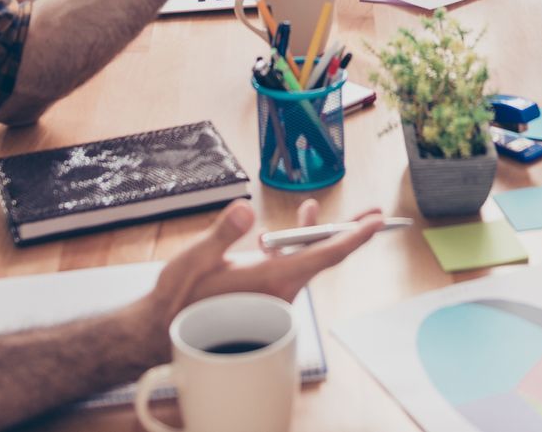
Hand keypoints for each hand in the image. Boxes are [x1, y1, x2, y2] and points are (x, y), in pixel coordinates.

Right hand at [137, 199, 384, 362]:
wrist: (164, 331)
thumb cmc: (180, 297)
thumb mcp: (196, 258)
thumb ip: (223, 232)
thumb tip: (247, 209)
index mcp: (271, 278)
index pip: (324, 254)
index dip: (353, 236)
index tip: (377, 221)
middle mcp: (280, 290)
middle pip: (324, 257)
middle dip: (348, 232)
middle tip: (375, 215)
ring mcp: (274, 295)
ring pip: (305, 261)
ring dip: (315, 236)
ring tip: (320, 211)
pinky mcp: (265, 296)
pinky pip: (289, 267)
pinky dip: (293, 246)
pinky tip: (286, 230)